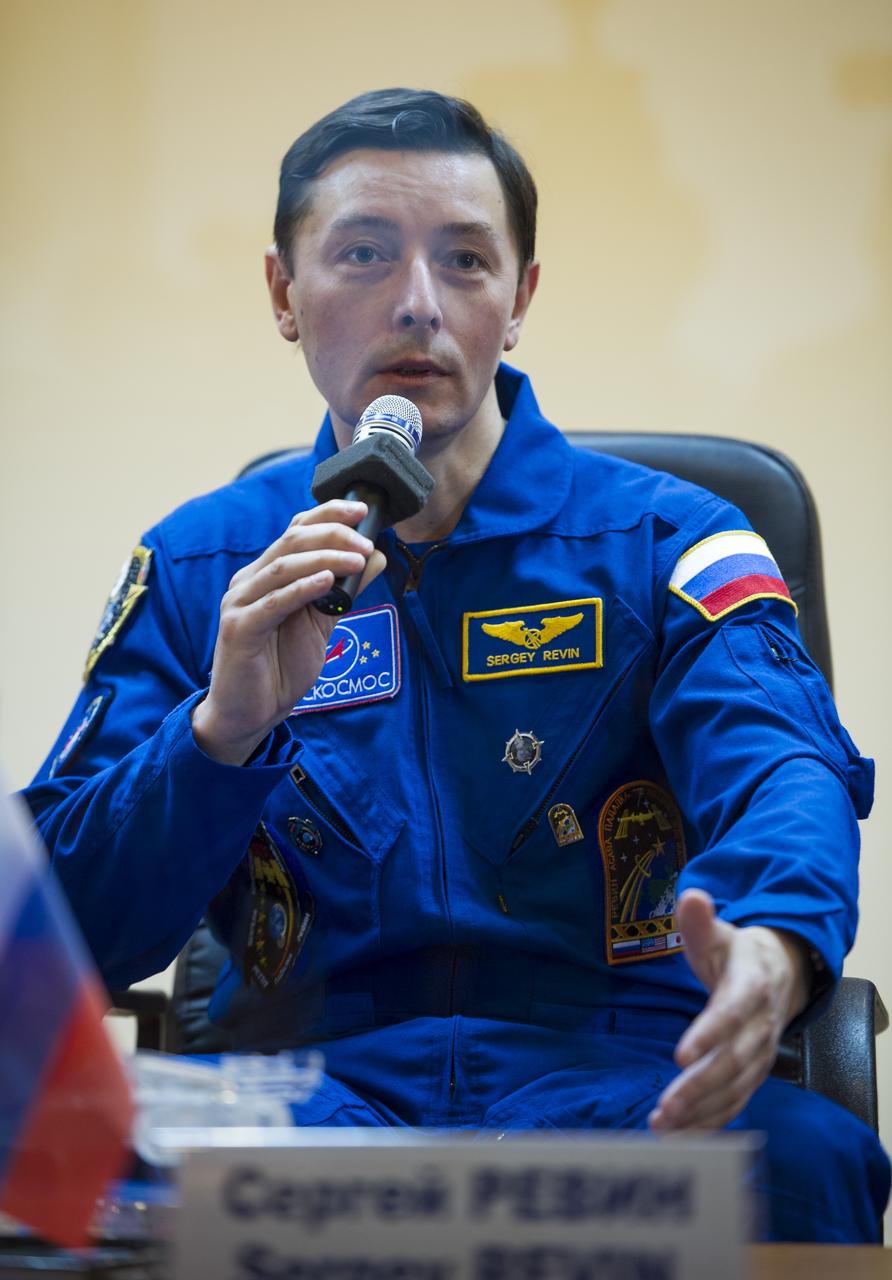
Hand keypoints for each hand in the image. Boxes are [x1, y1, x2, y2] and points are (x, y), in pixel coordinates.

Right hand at [191, 500, 384, 764]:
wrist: (249, 714)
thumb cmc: (280, 668)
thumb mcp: (322, 624)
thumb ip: (344, 591)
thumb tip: (376, 556)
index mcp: (269, 575)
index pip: (297, 531)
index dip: (328, 514)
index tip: (364, 510)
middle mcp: (251, 581)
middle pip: (292, 541)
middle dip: (333, 534)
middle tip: (366, 541)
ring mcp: (240, 602)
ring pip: (284, 566)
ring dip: (325, 558)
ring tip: (358, 558)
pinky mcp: (238, 628)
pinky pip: (273, 602)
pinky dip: (302, 588)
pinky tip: (328, 582)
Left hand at [648, 888, 809, 1131]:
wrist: (780, 973)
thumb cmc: (737, 953)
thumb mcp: (718, 933)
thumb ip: (700, 921)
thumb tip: (692, 896)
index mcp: (750, 986)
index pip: (731, 1013)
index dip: (709, 1035)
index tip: (681, 1056)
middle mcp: (760, 1025)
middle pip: (732, 1061)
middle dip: (699, 1088)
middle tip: (665, 1108)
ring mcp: (760, 1053)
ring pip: (735, 1088)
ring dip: (702, 1111)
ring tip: (665, 1126)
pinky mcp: (754, 1073)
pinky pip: (736, 1102)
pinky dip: (712, 1121)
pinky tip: (683, 1136)